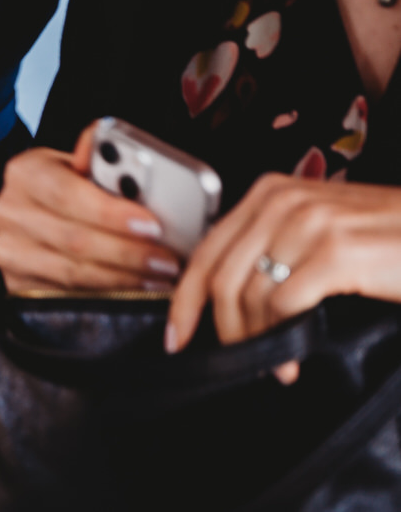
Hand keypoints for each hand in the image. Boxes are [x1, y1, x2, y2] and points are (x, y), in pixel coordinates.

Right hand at [0, 126, 184, 294]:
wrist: (34, 220)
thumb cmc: (65, 191)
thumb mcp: (77, 167)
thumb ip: (99, 159)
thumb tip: (116, 143)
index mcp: (26, 172)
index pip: (68, 193)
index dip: (112, 213)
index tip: (152, 224)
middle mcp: (10, 210)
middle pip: (75, 239)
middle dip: (129, 252)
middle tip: (167, 259)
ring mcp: (10, 250)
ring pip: (74, 272)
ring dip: (124, 278)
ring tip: (159, 277)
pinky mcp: (16, 283)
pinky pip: (67, 295)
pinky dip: (106, 295)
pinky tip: (133, 290)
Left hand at [167, 173, 400, 356]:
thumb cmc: (390, 237)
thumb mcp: (321, 230)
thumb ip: (276, 247)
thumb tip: (235, 297)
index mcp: (270, 193)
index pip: (207, 247)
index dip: (183, 296)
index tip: (176, 332)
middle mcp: (282, 201)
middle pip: (218, 274)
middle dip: (216, 327)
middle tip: (225, 358)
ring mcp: (308, 225)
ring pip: (247, 294)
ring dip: (255, 340)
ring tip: (275, 364)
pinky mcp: (336, 253)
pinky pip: (284, 305)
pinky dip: (282, 341)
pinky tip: (294, 359)